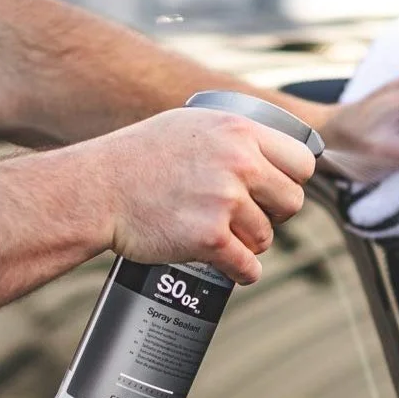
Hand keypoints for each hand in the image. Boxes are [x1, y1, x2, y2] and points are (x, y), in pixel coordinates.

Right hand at [76, 108, 312, 283]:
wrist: (97, 190)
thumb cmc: (138, 158)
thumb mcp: (192, 125)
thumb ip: (234, 138)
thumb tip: (272, 157)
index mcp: (238, 131)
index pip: (302, 162)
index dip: (290, 180)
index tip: (273, 190)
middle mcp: (238, 162)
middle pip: (293, 202)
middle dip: (274, 214)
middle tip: (248, 216)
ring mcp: (225, 201)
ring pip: (266, 237)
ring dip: (247, 242)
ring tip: (218, 233)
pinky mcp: (210, 238)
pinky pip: (248, 266)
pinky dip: (241, 272)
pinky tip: (231, 266)